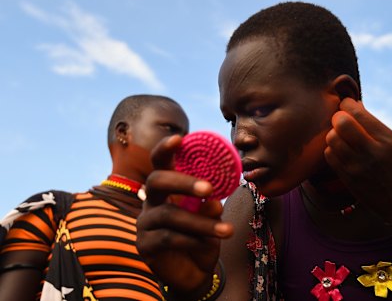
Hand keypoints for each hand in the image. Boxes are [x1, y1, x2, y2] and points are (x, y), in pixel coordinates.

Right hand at [136, 135, 233, 295]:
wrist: (194, 272)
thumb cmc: (202, 236)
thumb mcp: (213, 218)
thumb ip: (211, 206)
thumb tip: (212, 201)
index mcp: (167, 188)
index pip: (161, 162)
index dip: (166, 149)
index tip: (180, 138)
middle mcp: (151, 201)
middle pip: (156, 181)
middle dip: (183, 182)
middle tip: (209, 188)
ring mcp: (144, 223)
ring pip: (169, 215)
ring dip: (201, 222)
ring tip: (227, 231)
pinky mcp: (144, 245)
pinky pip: (168, 238)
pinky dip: (193, 240)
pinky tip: (209, 244)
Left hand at [324, 98, 391, 221]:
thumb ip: (373, 125)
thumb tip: (352, 105)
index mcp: (388, 139)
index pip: (357, 112)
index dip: (347, 104)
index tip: (346, 106)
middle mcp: (373, 152)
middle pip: (341, 123)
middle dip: (337, 117)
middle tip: (340, 121)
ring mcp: (359, 167)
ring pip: (332, 138)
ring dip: (334, 134)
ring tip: (341, 138)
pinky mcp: (348, 179)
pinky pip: (329, 155)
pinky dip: (332, 150)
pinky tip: (341, 152)